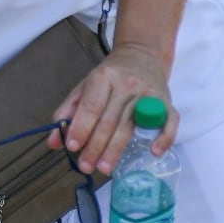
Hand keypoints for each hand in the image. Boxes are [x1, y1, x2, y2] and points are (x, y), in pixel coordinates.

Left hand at [45, 43, 177, 174]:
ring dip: (116, 150)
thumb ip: (68, 112)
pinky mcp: (166, 101)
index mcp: (104, 77)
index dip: (81, 128)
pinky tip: (153, 152)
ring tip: (103, 168)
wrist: (142, 54)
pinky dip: (164, 137)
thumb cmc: (110, 75)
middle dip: (95, 146)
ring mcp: (148, 93)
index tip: (72, 147)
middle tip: (85, 167)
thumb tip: (54, 141)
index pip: (91, 106)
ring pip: (131, 125)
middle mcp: (127, 84)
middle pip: (109, 120)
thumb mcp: (85, 86)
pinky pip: (168, 121)